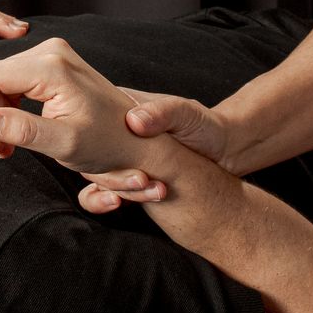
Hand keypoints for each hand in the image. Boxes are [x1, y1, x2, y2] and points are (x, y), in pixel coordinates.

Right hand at [0, 37, 139, 176]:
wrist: (134, 139)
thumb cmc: (106, 143)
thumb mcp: (64, 143)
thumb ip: (23, 131)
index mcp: (52, 67)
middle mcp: (50, 52)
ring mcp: (52, 55)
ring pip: (1, 80)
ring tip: (3, 149)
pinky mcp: (52, 64)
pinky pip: (15, 81)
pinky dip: (9, 108)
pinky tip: (13, 133)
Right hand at [76, 93, 227, 212]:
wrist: (225, 153)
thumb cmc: (207, 126)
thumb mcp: (188, 114)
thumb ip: (163, 113)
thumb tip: (133, 122)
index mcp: (121, 108)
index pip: (87, 117)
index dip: (88, 136)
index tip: (109, 154)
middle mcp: (113, 134)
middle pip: (87, 151)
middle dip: (108, 170)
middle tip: (141, 177)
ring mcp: (117, 159)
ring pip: (94, 174)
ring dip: (114, 187)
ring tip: (150, 189)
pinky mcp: (124, 180)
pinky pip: (100, 192)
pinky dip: (103, 201)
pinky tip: (118, 204)